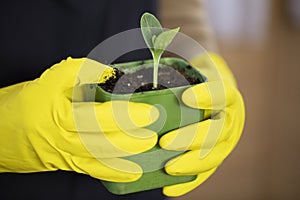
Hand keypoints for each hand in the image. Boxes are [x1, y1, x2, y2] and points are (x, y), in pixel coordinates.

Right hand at [0, 57, 158, 182]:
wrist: (0, 132)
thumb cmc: (24, 103)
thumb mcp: (49, 81)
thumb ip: (79, 73)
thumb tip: (108, 72)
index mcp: (60, 115)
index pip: (99, 114)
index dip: (125, 114)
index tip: (147, 109)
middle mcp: (64, 138)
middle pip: (104, 139)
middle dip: (132, 134)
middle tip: (154, 125)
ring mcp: (67, 155)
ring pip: (101, 157)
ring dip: (128, 153)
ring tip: (149, 147)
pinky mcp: (67, 164)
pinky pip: (93, 171)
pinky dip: (114, 173)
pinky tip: (133, 173)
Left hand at [159, 53, 244, 195]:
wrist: (210, 86)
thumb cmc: (194, 74)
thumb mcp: (188, 60)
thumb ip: (168, 58)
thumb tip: (136, 51)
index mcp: (226, 90)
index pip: (222, 93)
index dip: (208, 97)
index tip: (186, 98)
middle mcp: (232, 115)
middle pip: (218, 130)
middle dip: (192, 139)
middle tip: (165, 143)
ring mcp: (227, 137)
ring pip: (215, 154)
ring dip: (192, 164)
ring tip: (168, 169)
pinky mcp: (217, 152)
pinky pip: (208, 171)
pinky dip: (191, 182)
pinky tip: (169, 188)